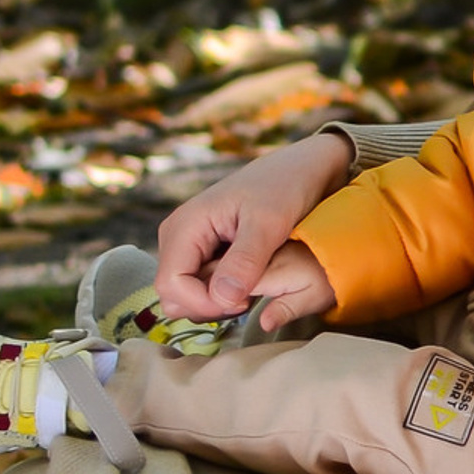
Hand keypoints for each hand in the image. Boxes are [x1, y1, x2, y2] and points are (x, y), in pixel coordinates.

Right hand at [156, 133, 351, 321]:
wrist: (303, 166)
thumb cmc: (287, 185)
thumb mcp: (270, 223)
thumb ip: (245, 261)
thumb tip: (222, 298)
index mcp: (185, 226)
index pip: (170, 285)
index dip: (202, 303)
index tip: (244, 302)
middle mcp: (180, 236)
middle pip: (173, 294)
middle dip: (208, 306)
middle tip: (250, 299)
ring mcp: (192, 244)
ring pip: (187, 293)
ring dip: (217, 301)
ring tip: (254, 289)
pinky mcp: (207, 250)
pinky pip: (204, 283)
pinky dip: (224, 291)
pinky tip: (252, 282)